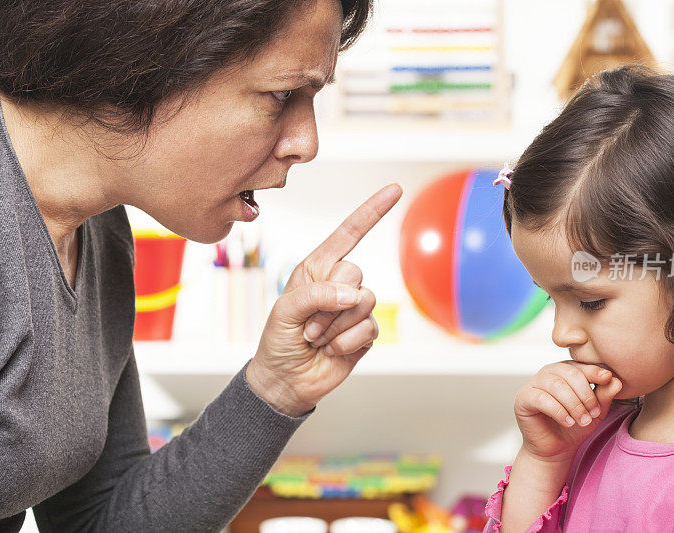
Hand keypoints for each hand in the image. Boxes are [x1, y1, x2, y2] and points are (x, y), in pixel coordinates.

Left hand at [246, 184, 402, 416]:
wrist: (286, 381)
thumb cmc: (278, 340)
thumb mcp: (285, 311)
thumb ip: (316, 294)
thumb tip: (354, 294)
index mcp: (317, 268)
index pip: (349, 234)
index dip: (372, 211)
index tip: (395, 189)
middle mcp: (338, 284)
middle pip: (355, 272)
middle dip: (328, 303)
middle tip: (307, 325)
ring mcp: (354, 308)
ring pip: (364, 302)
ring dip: (334, 326)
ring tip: (316, 338)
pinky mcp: (365, 332)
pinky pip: (368, 328)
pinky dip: (346, 342)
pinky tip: (331, 350)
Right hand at [514, 360, 621, 462]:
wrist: (555, 449)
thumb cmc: (575, 426)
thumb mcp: (595, 411)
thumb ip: (604, 395)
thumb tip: (616, 380)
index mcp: (565, 370)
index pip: (580, 365)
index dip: (594, 371)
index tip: (607, 379)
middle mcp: (548, 373)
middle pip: (569, 373)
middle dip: (585, 394)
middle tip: (594, 413)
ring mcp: (533, 384)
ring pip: (556, 385)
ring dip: (573, 404)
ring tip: (582, 421)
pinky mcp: (523, 398)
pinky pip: (541, 399)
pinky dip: (558, 411)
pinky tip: (567, 422)